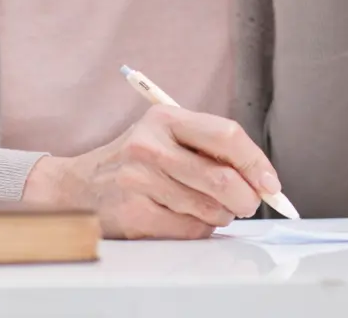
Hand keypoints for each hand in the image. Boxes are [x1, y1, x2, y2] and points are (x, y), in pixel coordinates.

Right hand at [22, 105, 281, 238]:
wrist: (78, 186)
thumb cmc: (136, 160)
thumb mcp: (166, 135)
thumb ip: (209, 148)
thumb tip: (260, 178)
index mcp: (165, 118)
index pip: (226, 135)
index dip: (255, 161)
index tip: (270, 182)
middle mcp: (150, 145)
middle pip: (221, 177)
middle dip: (246, 197)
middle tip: (249, 203)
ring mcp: (139, 180)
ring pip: (208, 208)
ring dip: (222, 214)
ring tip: (214, 209)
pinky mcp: (134, 214)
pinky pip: (188, 229)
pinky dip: (200, 228)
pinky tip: (188, 217)